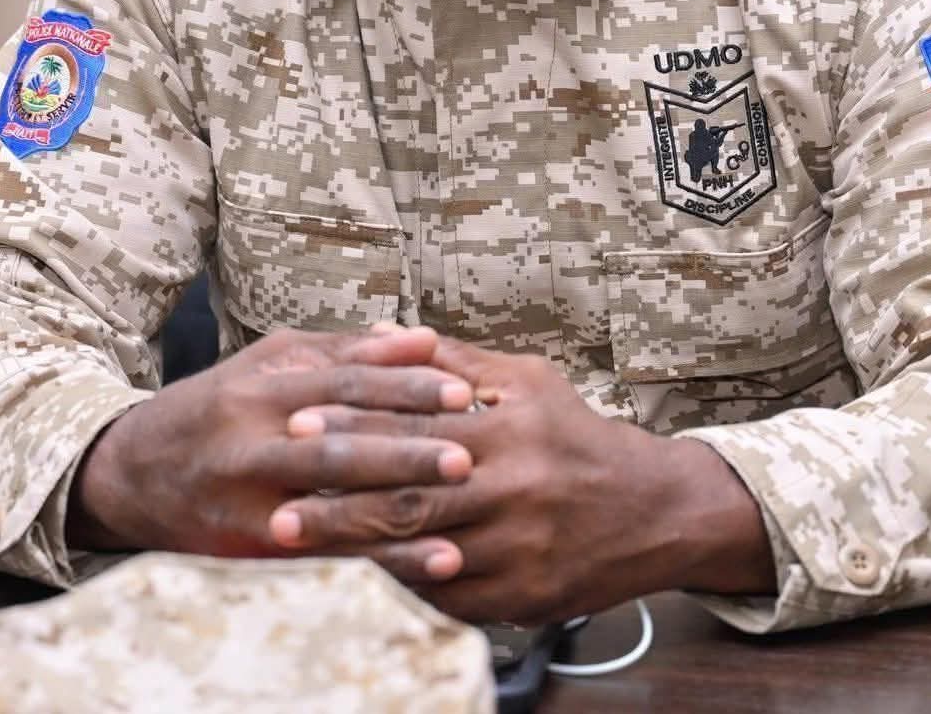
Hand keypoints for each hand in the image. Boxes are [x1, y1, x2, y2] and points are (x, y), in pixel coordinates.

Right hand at [69, 325, 475, 559]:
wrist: (129, 472)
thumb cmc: (218, 408)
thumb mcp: (270, 365)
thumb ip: (348, 353)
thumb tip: (425, 337)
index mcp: (262, 388)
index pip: (345, 384)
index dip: (405, 387)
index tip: (463, 392)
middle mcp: (251, 443)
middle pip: (338, 448)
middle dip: (404, 453)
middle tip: (467, 454)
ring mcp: (248, 502)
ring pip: (328, 507)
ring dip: (394, 518)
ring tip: (456, 521)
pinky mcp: (247, 549)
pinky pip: (321, 557)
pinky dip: (374, 563)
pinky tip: (421, 565)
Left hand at [265, 335, 776, 623]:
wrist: (654, 510)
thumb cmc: (578, 436)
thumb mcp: (527, 381)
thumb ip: (452, 359)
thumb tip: (379, 332)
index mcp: (507, 431)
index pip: (414, 428)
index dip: (353, 428)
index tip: (297, 428)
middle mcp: (512, 491)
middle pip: (409, 501)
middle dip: (338, 506)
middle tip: (276, 508)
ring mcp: (517, 550)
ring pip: (424, 556)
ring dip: (357, 556)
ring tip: (297, 554)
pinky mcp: (522, 597)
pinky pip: (449, 599)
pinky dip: (401, 591)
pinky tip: (356, 587)